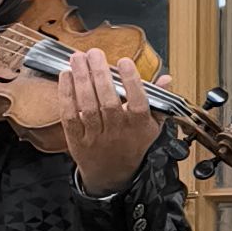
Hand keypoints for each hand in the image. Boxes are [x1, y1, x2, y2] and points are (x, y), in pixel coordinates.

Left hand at [60, 48, 159, 194]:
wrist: (112, 177)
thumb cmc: (132, 146)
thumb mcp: (152, 127)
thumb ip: (158, 101)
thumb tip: (166, 78)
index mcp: (138, 127)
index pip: (137, 102)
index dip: (131, 81)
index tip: (124, 61)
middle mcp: (117, 132)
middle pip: (108, 101)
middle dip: (100, 74)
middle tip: (94, 53)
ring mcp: (96, 137)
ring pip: (88, 107)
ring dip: (81, 80)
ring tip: (77, 58)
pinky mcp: (77, 140)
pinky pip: (70, 116)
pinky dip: (66, 96)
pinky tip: (65, 76)